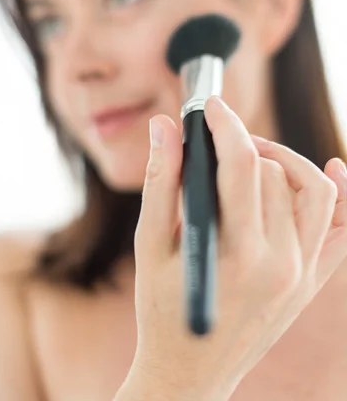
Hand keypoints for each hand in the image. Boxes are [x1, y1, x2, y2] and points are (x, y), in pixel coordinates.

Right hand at [126, 96, 346, 400]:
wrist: (189, 373)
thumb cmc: (160, 309)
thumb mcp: (150, 244)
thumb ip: (161, 180)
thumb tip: (164, 126)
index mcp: (236, 255)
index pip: (240, 167)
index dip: (225, 126)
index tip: (211, 105)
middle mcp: (279, 263)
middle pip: (271, 173)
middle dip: (242, 145)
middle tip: (215, 143)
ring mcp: (301, 274)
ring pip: (312, 190)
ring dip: (283, 162)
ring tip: (253, 158)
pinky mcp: (310, 282)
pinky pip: (341, 228)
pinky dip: (339, 194)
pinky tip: (331, 168)